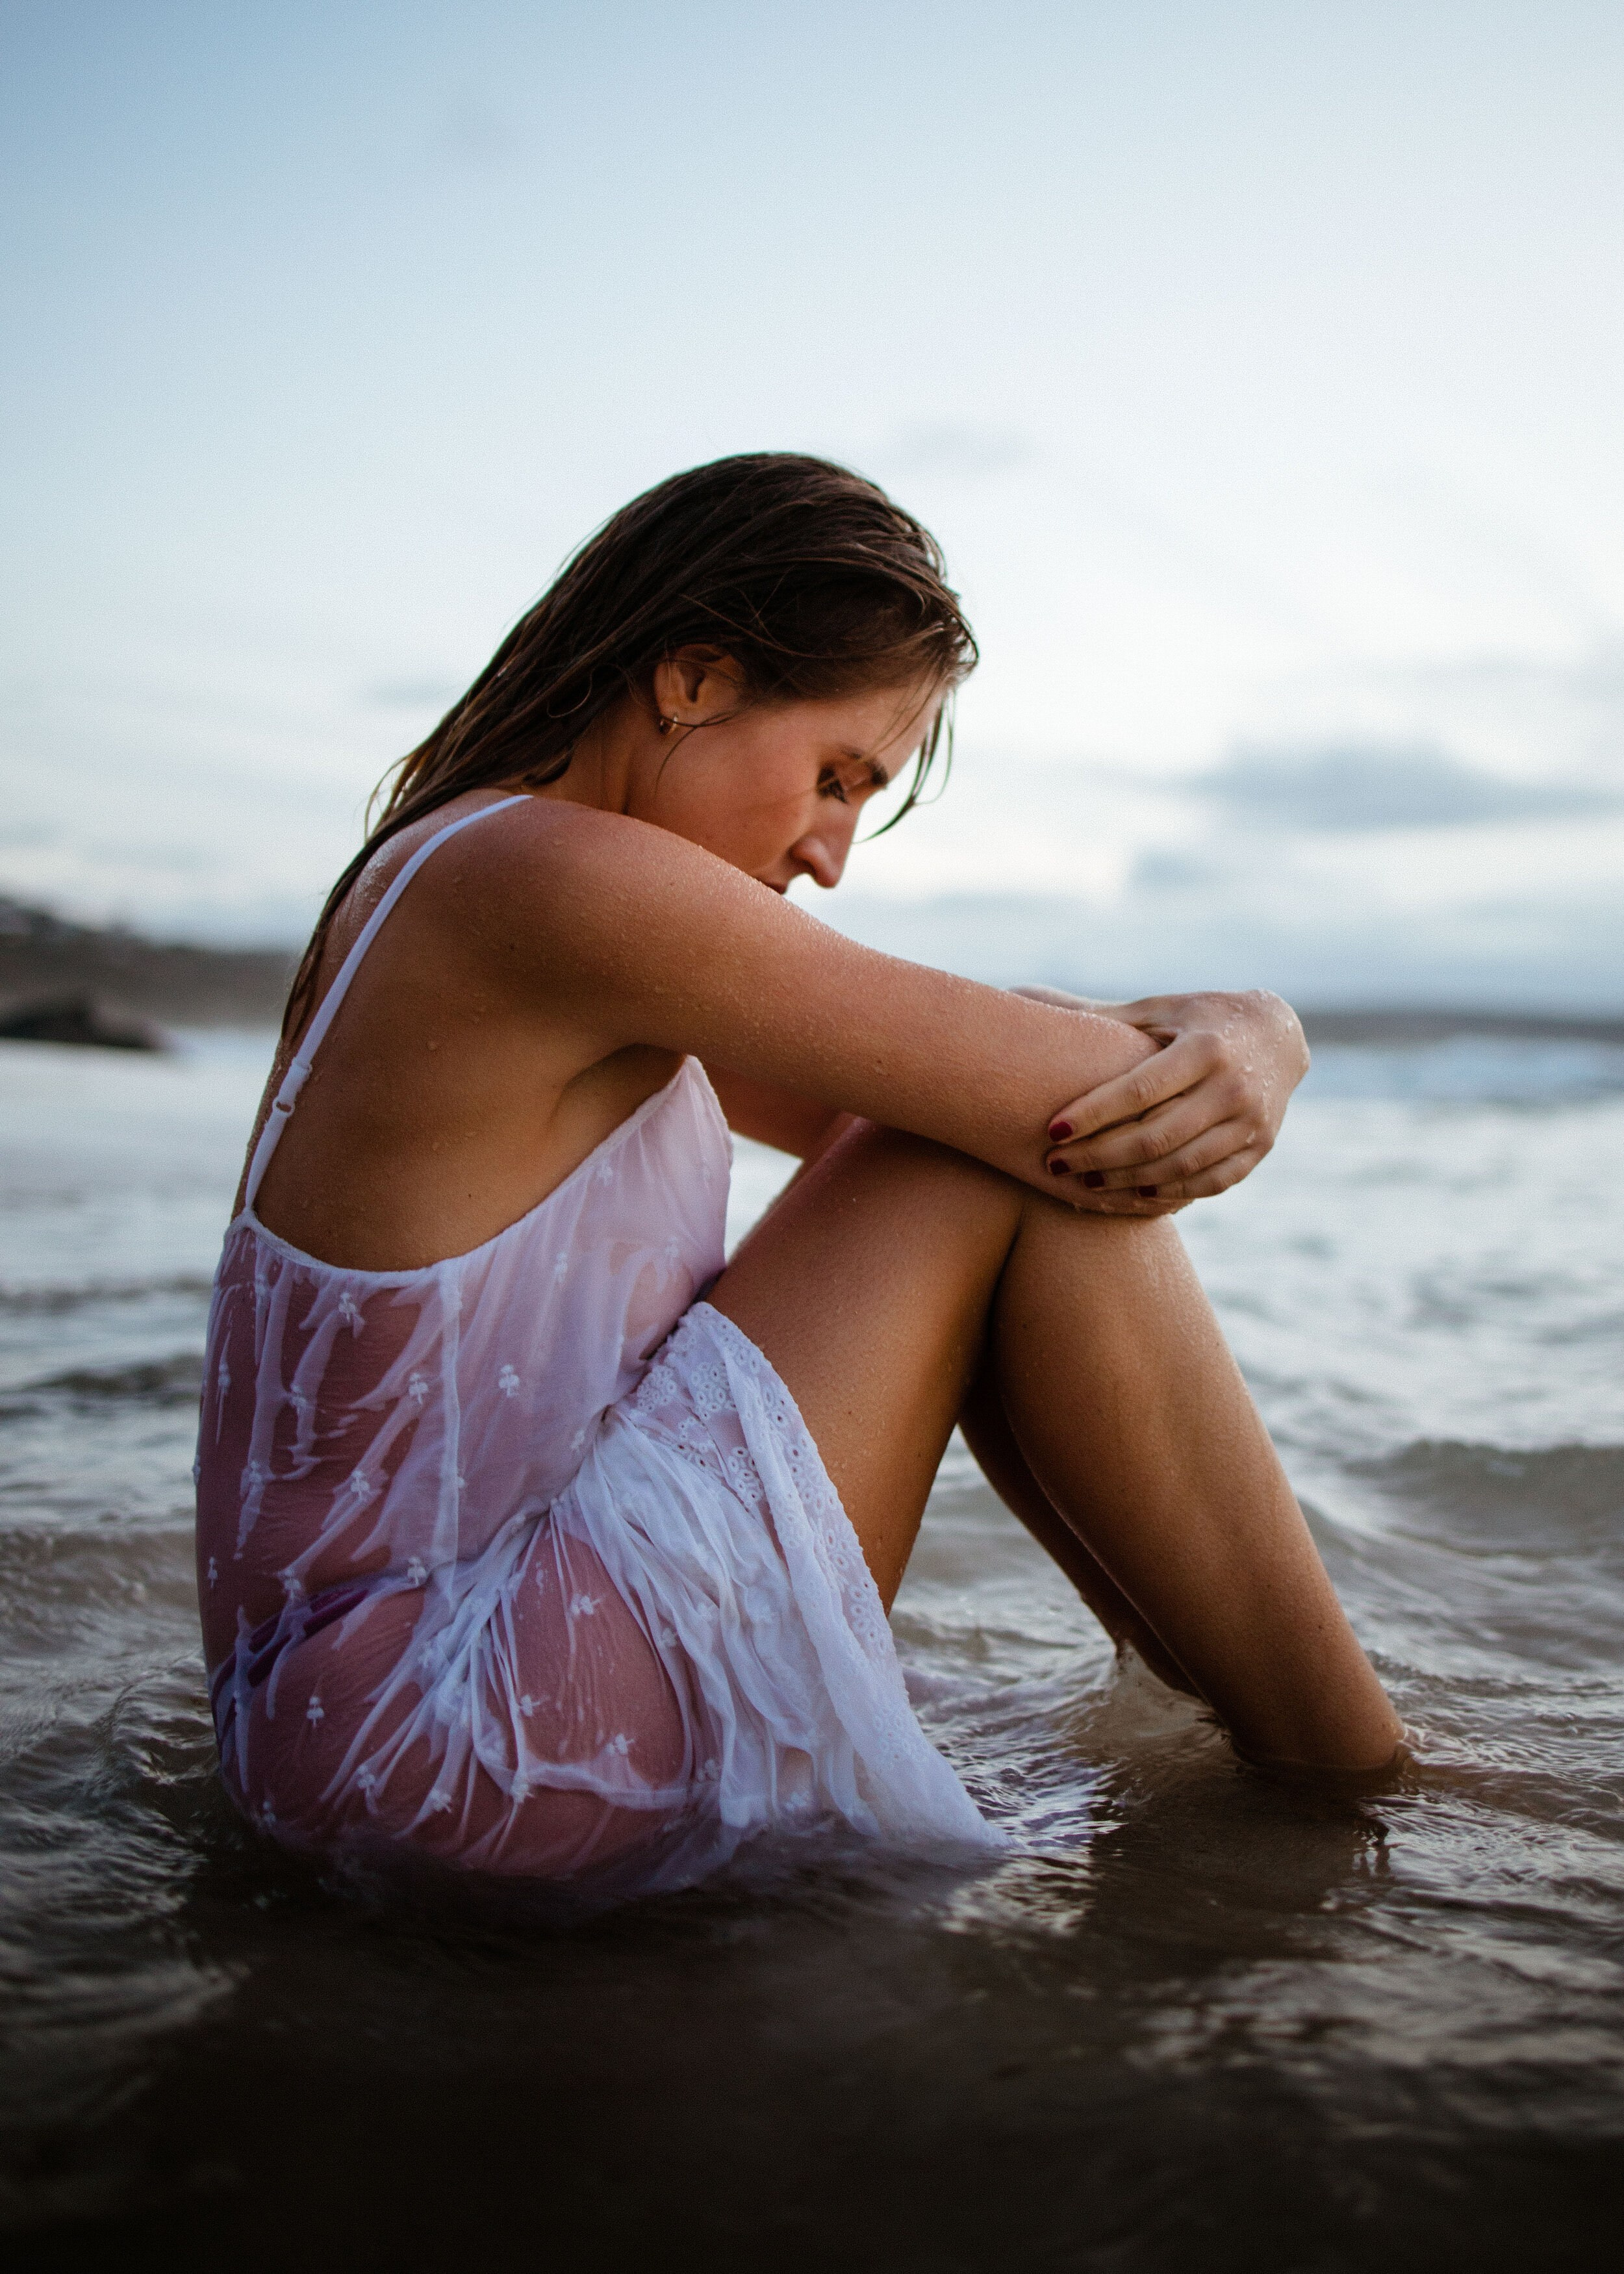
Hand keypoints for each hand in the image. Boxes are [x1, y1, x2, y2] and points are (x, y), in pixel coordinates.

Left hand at [1014, 987, 1309, 1212]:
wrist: (1279, 1036)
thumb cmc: (1200, 1019)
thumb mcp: (1160, 1009)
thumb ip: (1105, 1018)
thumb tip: (1029, 1003)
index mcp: (1205, 1048)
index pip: (1139, 1091)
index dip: (1093, 1115)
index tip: (1051, 1131)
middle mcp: (1233, 1087)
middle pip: (1155, 1138)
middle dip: (1099, 1156)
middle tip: (1056, 1164)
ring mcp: (1252, 1123)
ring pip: (1179, 1166)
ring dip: (1125, 1180)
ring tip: (1084, 1181)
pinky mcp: (1260, 1148)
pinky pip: (1209, 1181)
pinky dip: (1169, 1191)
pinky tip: (1133, 1192)